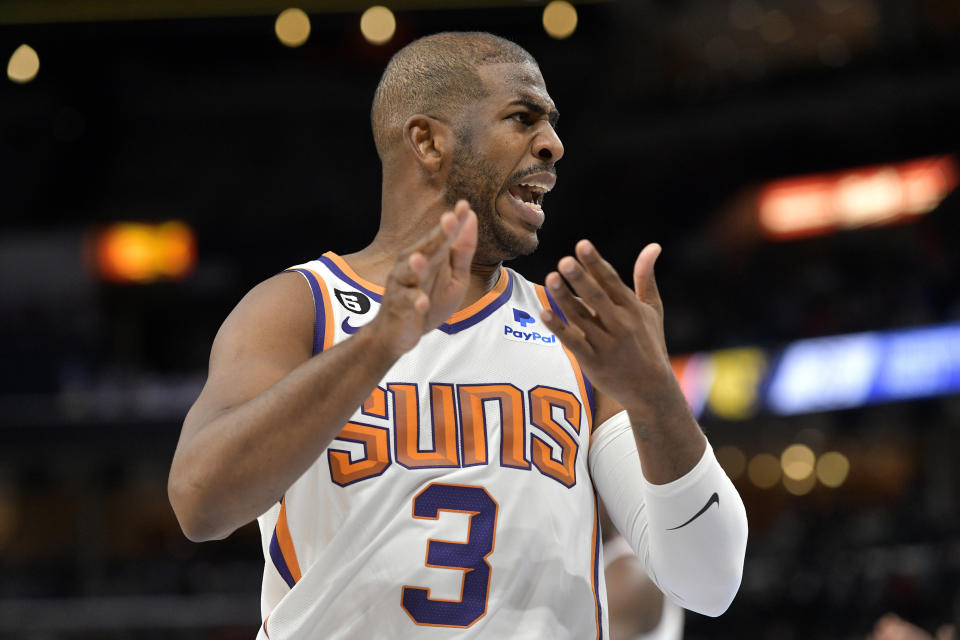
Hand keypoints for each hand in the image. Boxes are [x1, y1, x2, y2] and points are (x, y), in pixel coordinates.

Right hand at [368, 200, 476, 357]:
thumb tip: (471, 218)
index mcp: (427, 255)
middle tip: (449, 219)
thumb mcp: (455, 278)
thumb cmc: (428, 301)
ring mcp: (402, 286)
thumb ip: (462, 251)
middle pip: (426, 249)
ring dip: (415, 266)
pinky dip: (414, 302)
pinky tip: (421, 301)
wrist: (396, 334)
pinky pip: (405, 303)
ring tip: (421, 259)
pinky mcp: (397, 307)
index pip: (442, 237)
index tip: (463, 206)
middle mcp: (411, 265)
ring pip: (408, 273)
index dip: (453, 223)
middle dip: (437, 236)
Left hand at [539, 239, 675, 413]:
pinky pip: (574, 342)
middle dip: (580, 279)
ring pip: (582, 318)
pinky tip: (544, 313)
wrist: (652, 390)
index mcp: (633, 309)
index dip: (596, 263)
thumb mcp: (652, 310)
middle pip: (596, 298)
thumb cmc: (650, 344)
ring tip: (550, 279)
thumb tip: (653, 246)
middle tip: (564, 261)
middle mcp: (621, 325)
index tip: (582, 245)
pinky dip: (559, 328)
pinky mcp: (594, 362)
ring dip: (565, 299)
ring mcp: (607, 345)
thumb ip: (646, 278)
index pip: (612, 282)